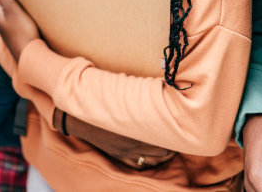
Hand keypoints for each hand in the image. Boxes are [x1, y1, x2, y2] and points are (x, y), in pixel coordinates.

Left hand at [0, 0, 39, 61]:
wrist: (30, 55)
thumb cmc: (21, 30)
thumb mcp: (12, 9)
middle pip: (9, 8)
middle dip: (17, 5)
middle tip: (28, 6)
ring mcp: (8, 34)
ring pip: (15, 18)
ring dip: (22, 15)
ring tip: (31, 16)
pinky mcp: (17, 41)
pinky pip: (20, 27)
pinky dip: (25, 25)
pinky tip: (32, 27)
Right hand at [55, 108, 175, 169]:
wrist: (82, 116)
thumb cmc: (105, 102)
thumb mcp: (125, 98)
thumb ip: (143, 99)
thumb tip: (162, 95)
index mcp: (137, 127)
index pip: (165, 137)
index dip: (175, 135)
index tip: (179, 129)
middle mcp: (133, 143)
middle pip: (163, 151)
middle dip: (172, 145)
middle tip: (175, 137)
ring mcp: (126, 152)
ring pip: (154, 160)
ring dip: (164, 155)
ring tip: (168, 147)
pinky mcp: (120, 156)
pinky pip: (140, 165)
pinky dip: (151, 162)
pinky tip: (155, 156)